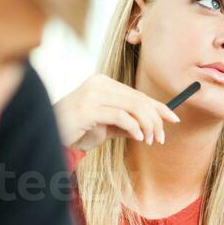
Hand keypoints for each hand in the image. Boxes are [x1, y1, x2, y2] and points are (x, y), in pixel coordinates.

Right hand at [55, 74, 180, 150]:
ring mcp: (93, 93)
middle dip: (155, 119)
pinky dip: (133, 127)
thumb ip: (127, 123)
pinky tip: (138, 138)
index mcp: (103, 83)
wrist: (50, 138)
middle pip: (138, 98)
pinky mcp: (88, 107)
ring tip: (150, 141)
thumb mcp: (106, 126)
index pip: (137, 93)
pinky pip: (120, 115)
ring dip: (147, 125)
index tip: (174, 118)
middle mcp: (99, 83)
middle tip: (161, 138)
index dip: (158, 106)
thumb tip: (152, 126)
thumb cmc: (76, 132)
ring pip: (133, 106)